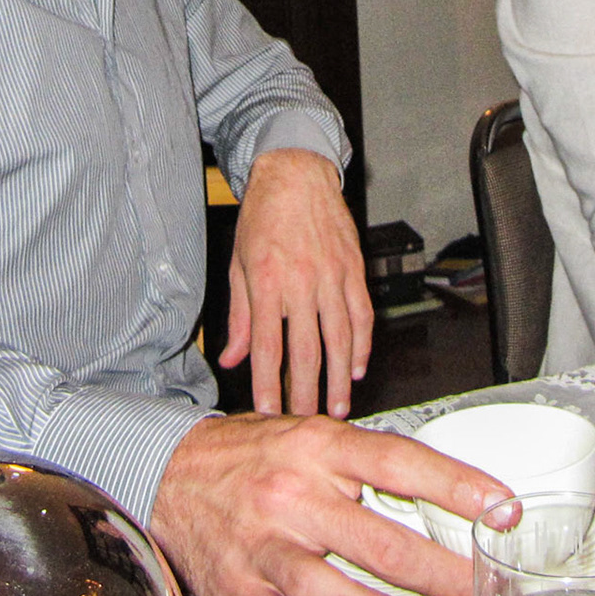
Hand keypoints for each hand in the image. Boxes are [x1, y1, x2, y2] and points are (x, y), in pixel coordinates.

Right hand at [151, 413, 509, 595]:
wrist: (166, 474)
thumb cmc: (250, 457)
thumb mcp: (308, 439)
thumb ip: (363, 468)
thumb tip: (434, 499)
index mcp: (318, 447)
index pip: (399, 463)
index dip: (456, 484)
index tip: (501, 506)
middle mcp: (294, 495)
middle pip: (382, 543)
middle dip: (443, 575)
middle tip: (486, 589)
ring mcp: (268, 549)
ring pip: (341, 595)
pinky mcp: (244, 592)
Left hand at [220, 148, 371, 416]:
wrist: (296, 173)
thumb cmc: (263, 216)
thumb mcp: (238, 264)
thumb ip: (239, 316)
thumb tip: (232, 358)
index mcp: (268, 282)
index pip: (268, 346)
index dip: (268, 384)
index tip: (268, 412)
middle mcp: (302, 282)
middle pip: (307, 351)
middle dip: (306, 393)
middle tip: (305, 422)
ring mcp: (332, 276)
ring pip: (340, 338)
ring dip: (339, 378)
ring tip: (337, 408)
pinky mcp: (353, 269)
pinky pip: (362, 314)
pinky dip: (362, 345)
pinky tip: (356, 367)